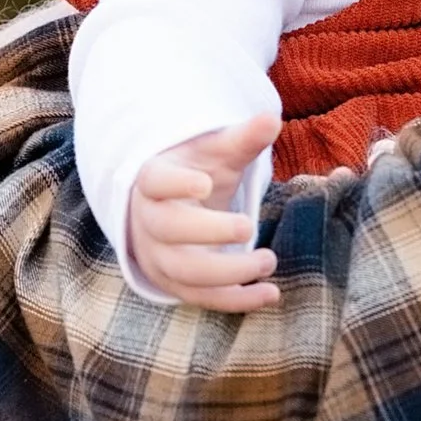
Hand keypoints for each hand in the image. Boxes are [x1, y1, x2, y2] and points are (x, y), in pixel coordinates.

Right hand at [127, 111, 282, 310]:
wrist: (175, 206)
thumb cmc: (198, 172)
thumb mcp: (218, 153)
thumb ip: (243, 139)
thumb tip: (271, 120)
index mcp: (154, 181)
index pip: (155, 182)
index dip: (175, 184)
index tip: (204, 182)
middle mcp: (149, 221)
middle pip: (168, 230)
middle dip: (209, 233)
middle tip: (248, 226)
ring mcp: (158, 256)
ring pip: (184, 272)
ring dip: (228, 272)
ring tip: (269, 260)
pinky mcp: (174, 283)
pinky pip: (201, 298)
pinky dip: (236, 300)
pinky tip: (270, 294)